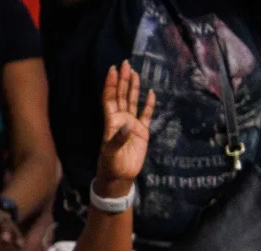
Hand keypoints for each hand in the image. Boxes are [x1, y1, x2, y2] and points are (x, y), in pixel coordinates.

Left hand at [94, 62, 154, 193]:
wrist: (120, 177)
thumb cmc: (111, 166)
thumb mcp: (111, 153)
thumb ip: (117, 139)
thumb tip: (126, 126)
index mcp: (111, 122)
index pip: (110, 99)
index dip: (111, 85)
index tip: (113, 70)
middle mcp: (121, 120)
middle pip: (122, 95)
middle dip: (123, 80)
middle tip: (125, 63)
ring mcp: (132, 125)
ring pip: (132, 101)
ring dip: (133, 87)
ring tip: (134, 72)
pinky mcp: (142, 132)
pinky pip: (146, 114)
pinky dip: (148, 104)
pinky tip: (150, 92)